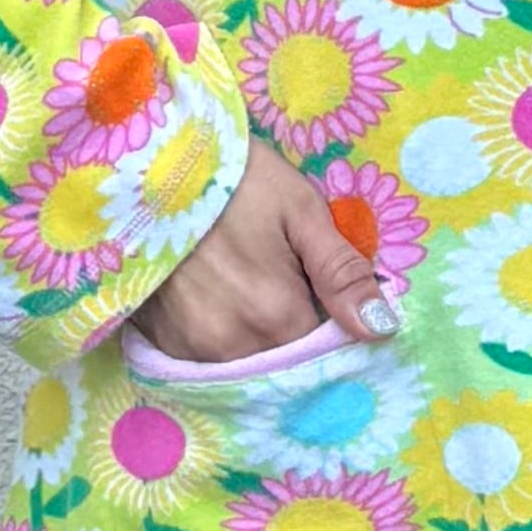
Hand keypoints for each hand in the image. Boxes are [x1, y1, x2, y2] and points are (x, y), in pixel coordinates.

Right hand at [134, 135, 397, 363]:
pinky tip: (216, 300)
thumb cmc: (234, 180)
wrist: (149, 165)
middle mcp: (234, 346)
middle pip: (284, 363)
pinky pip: (204, 361)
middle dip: (294, 337)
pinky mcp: (161, 343)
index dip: (331, 330)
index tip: (324, 301)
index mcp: (277, 316)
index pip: (324, 353)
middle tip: (284, 288)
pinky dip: (219, 340)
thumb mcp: (299, 211)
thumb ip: (342, 274)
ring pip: (245, 364)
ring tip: (248, 291)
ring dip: (256, 341)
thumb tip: (382, 330)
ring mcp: (192, 348)